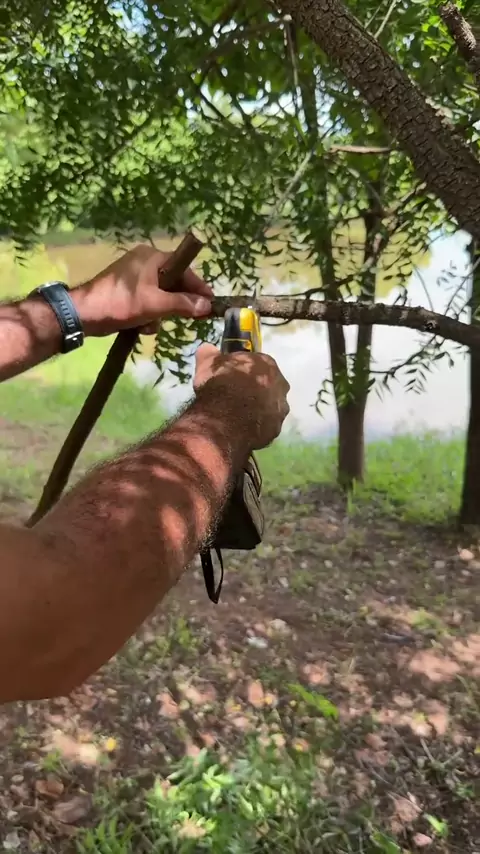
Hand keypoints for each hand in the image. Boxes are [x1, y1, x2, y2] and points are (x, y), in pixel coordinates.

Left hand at [73, 244, 212, 336]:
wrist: (84, 314)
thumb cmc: (121, 303)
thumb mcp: (156, 305)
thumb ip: (183, 304)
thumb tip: (206, 305)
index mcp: (152, 256)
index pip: (185, 269)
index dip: (198, 287)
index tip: (210, 303)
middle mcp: (144, 261)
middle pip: (173, 282)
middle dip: (177, 303)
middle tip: (187, 319)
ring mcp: (134, 275)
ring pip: (161, 294)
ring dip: (161, 312)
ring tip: (154, 325)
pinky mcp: (126, 289)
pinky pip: (147, 299)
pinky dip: (149, 313)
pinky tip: (143, 326)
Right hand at [194, 343, 289, 449]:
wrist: (224, 420)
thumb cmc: (219, 385)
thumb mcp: (208, 364)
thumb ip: (209, 354)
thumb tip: (207, 349)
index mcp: (267, 363)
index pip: (257, 363)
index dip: (243, 371)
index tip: (232, 378)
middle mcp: (280, 384)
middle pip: (267, 385)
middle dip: (254, 390)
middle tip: (236, 397)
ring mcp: (281, 408)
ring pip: (269, 406)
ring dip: (257, 409)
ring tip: (237, 415)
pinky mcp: (276, 428)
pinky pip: (266, 425)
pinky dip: (256, 426)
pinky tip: (241, 428)